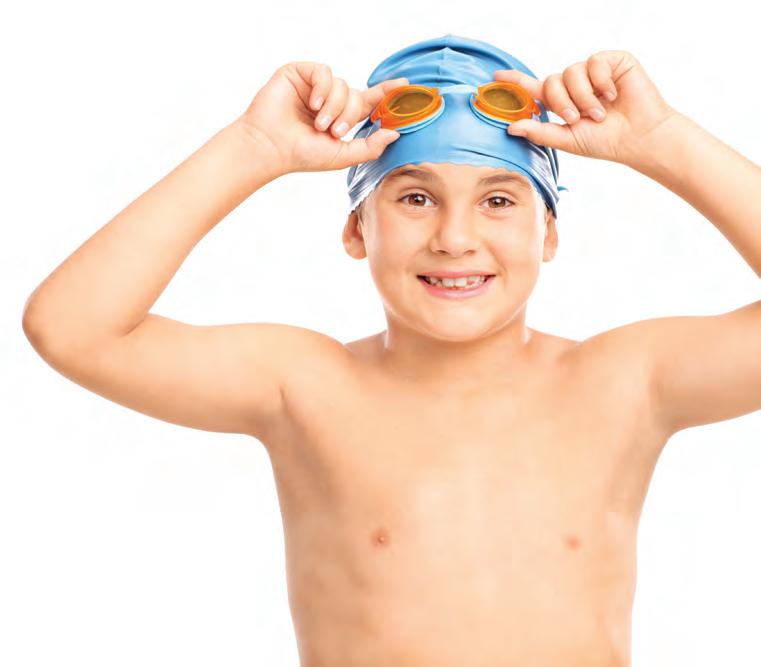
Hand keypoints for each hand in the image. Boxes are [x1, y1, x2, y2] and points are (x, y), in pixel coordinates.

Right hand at [234, 61, 408, 176]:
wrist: (272, 147)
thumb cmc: (302, 155)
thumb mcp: (342, 155)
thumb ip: (370, 147)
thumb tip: (396, 133)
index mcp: (340, 117)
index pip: (368, 101)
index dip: (386, 93)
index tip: (404, 86)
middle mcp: (329, 100)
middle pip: (356, 95)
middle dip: (350, 114)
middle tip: (335, 131)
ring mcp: (314, 86)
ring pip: (342, 85)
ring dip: (334, 107)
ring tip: (318, 123)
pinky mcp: (299, 73)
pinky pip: (325, 72)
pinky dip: (323, 89)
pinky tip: (313, 104)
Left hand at [495, 50, 679, 164]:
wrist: (639, 137)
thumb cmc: (605, 141)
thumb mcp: (567, 139)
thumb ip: (539, 131)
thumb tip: (510, 127)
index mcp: (562, 102)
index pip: (534, 88)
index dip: (515, 82)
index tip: (496, 78)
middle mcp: (575, 85)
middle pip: (551, 82)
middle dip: (561, 102)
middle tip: (577, 118)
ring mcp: (593, 72)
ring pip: (571, 72)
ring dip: (583, 97)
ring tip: (600, 113)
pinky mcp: (612, 61)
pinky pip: (594, 62)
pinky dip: (601, 82)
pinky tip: (613, 95)